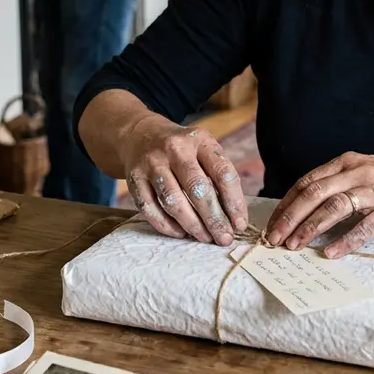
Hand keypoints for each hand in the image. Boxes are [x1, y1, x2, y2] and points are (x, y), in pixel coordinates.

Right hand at [120, 115, 247, 245]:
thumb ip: (218, 178)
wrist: (141, 135)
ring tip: (204, 238)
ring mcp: (152, 163)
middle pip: (197, 189)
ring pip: (172, 201)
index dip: (234, 202)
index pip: (222, 172)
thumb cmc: (183, 150)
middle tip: (223, 238)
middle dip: (213, 219)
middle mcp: (175, 149)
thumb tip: (232, 218)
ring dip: (191, 224)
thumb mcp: (204, 150)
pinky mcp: (134, 178)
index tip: (239, 224)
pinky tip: (180, 233)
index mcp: (200, 140)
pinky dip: (166, 225)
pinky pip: (149, 208)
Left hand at [265, 153, 373, 258]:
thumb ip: (339, 183)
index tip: (271, 223)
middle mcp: (358, 172)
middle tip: (273, 238)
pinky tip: (331, 253)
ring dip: (310, 228)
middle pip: (314, 193)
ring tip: (294, 246)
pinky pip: (365, 226)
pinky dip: (346, 240)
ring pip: (334, 207)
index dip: (286, 203)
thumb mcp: (365, 172)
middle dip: (290, 217)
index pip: (307, 182)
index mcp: (348, 162)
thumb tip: (306, 205)